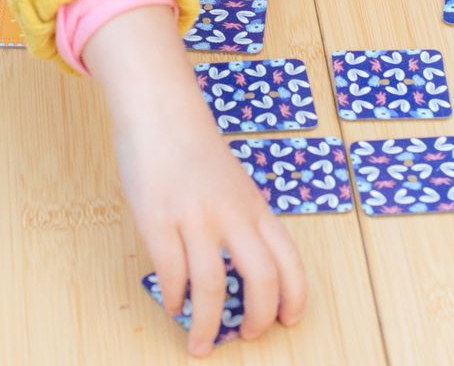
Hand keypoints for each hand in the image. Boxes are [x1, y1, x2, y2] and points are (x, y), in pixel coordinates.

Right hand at [84, 6, 306, 356]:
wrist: (162, 110)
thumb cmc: (196, 149)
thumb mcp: (234, 183)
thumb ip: (241, 220)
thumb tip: (245, 268)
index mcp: (255, 205)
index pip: (289, 259)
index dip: (295, 296)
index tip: (290, 321)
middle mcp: (232, 213)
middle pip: (261, 278)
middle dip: (259, 319)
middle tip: (248, 337)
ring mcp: (195, 216)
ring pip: (212, 287)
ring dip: (208, 326)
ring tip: (200, 344)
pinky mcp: (158, 218)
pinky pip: (171, 273)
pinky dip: (174, 299)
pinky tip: (174, 304)